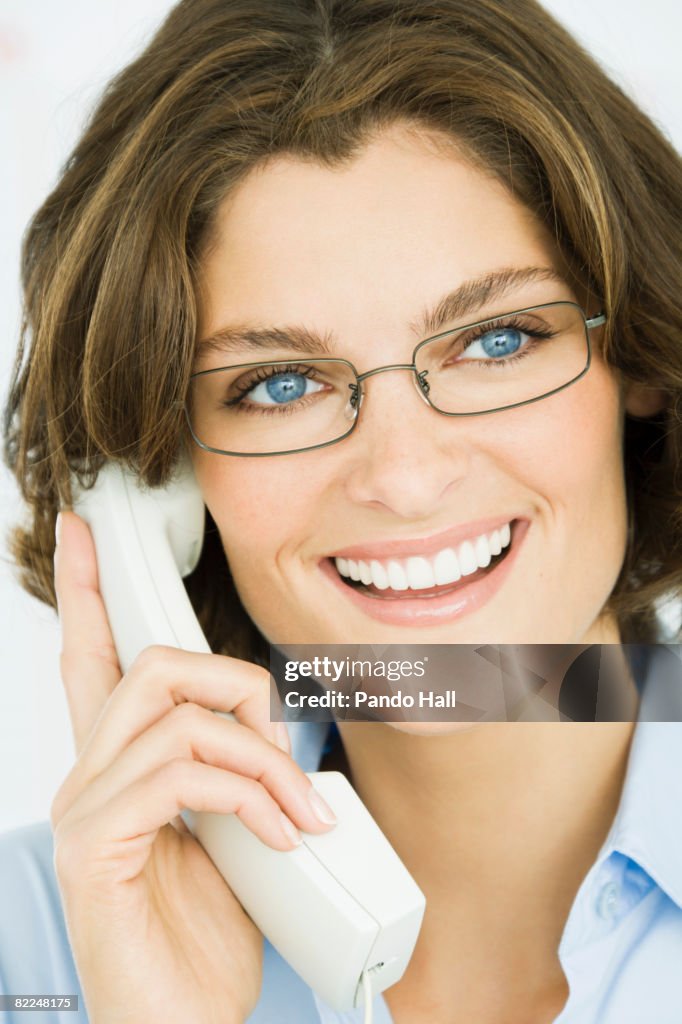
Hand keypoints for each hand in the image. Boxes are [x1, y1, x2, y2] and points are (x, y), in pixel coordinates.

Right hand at [50, 510, 335, 1023]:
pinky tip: (277, 838)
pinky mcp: (93, 846)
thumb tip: (275, 735)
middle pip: (152, 664)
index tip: (85, 530)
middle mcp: (89, 776)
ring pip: (174, 712)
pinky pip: (178, 773)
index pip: (93, 655)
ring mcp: (83, 809)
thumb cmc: (208, 939)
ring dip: (261, 757)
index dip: (86, 589)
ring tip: (298, 813)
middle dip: (238, 684)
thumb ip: (235, 772)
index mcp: (121, 766)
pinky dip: (246, 794)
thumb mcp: (234, 833)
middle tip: (283, 748)